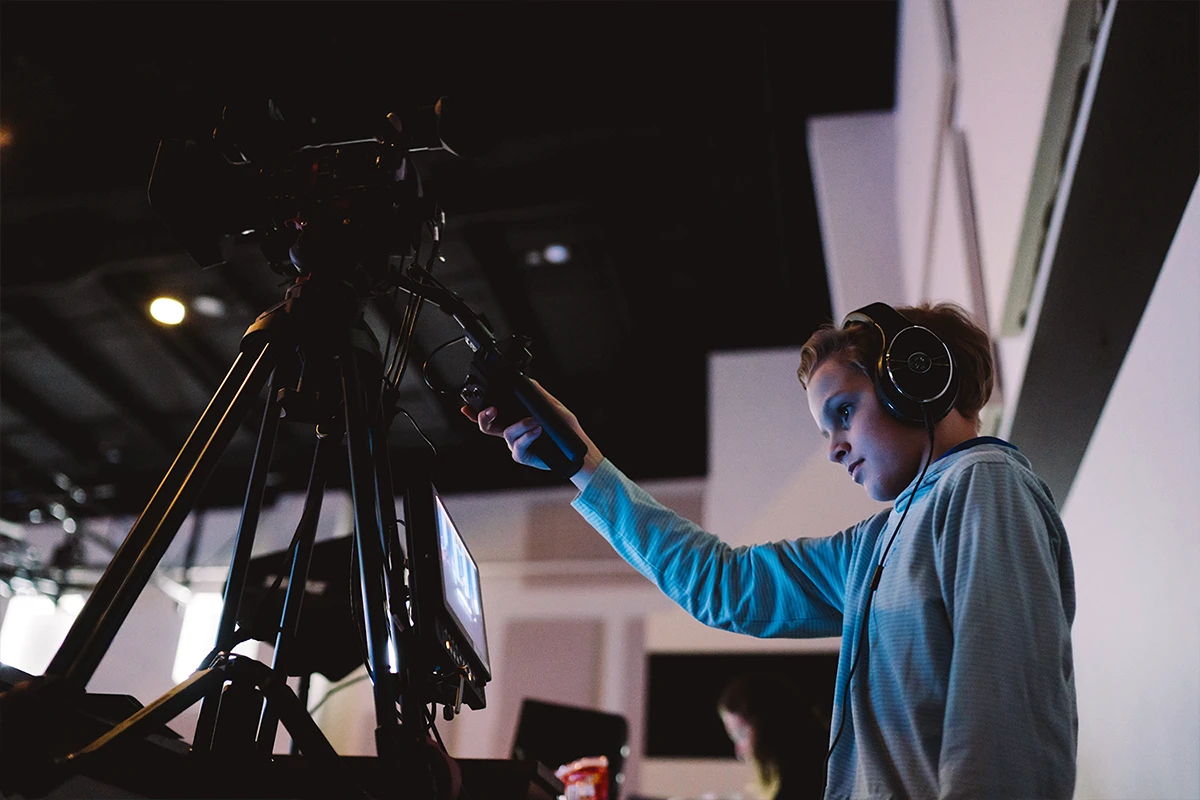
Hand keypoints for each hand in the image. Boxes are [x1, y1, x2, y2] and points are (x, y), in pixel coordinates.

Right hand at [461, 379, 602, 488]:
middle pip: (487, 427)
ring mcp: (516, 445)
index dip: (475, 411)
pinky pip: (518, 446)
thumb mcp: (552, 406)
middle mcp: (512, 433)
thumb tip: (526, 380)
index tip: (466, 405)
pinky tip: (537, 430)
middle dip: (484, 417)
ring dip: (520, 425)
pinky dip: (528, 436)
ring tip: (535, 421)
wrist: (577, 451)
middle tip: (491, 409)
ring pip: (506, 433)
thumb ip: (538, 395)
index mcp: (515, 420)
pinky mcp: (523, 456)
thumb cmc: (565, 430)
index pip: (492, 415)